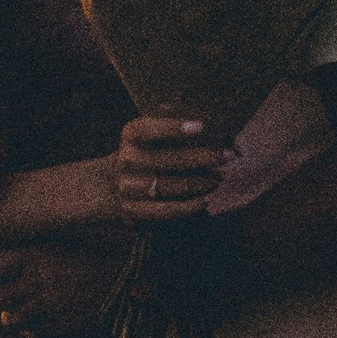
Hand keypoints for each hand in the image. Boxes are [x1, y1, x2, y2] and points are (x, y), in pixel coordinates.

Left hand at [0, 242, 129, 337]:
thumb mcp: (52, 242)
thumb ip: (24, 250)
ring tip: (18, 312)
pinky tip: (34, 324)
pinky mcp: (62, 322)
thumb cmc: (81, 254)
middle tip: (9, 296)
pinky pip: (32, 334)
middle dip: (1, 299)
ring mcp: (50, 303)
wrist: (119, 272)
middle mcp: (39, 279)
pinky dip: (29, 332)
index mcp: (33, 255)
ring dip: (12, 317)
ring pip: (11, 319)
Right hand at [114, 116, 230, 224]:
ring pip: (170, 186)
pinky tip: (205, 200)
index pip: (150, 129)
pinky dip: (189, 206)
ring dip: (200, 183)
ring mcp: (127, 187)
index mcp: (131, 134)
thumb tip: (215, 134)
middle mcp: (126, 159)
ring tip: (220, 179)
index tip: (201, 126)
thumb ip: (173, 134)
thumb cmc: (144, 154)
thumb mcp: (148, 137)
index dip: (173, 128)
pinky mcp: (132, 210)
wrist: (108, 186)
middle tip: (228, 156)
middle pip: (167, 159)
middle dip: (202, 157)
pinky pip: (165, 210)